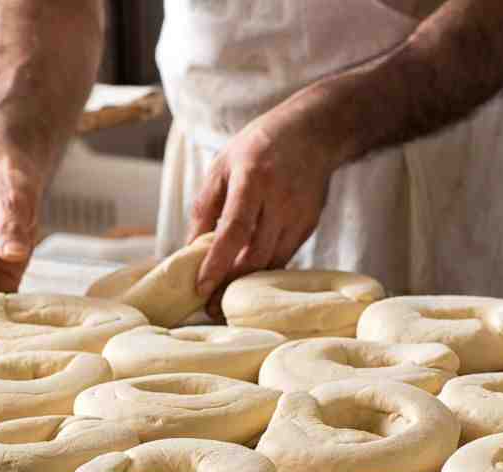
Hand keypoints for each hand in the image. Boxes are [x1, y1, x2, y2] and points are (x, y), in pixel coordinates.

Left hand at [188, 106, 338, 316]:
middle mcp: (280, 199)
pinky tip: (247, 281)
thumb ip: (204, 208)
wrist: (314, 132)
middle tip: (208, 309)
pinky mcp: (309, 225)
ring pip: (272, 263)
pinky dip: (264, 272)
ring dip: (247, 286)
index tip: (201, 287)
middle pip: (255, 255)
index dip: (217, 262)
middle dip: (230, 286)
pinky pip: (283, 257)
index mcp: (253, 179)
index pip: (234, 229)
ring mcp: (299, 214)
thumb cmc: (258, 147)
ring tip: (223, 302)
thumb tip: (188, 250)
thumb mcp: (222, 166)